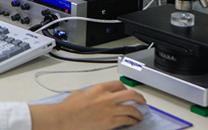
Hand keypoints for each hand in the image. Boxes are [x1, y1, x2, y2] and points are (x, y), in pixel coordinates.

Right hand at [29, 81, 145, 129]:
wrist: (64, 118)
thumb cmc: (68, 108)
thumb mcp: (79, 94)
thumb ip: (90, 93)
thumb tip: (92, 95)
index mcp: (99, 88)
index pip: (118, 85)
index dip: (125, 88)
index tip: (127, 92)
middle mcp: (106, 98)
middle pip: (130, 94)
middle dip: (139, 98)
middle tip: (142, 101)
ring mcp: (109, 110)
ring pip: (131, 109)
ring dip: (137, 112)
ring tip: (139, 115)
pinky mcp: (109, 122)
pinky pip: (126, 120)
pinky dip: (131, 121)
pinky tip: (132, 122)